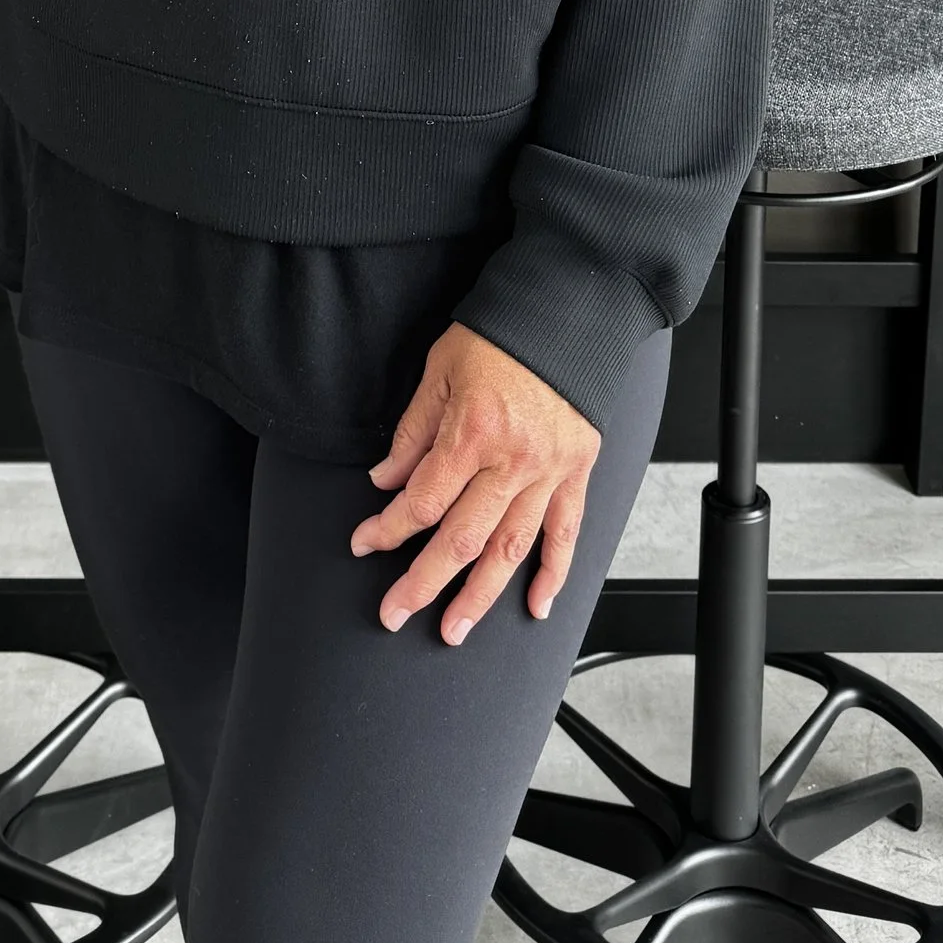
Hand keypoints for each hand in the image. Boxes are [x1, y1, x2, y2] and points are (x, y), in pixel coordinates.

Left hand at [350, 322, 601, 643]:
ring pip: (510, 550)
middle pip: (461, 540)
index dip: (388, 528)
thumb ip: (414, 431)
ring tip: (454, 629)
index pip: (422, 502)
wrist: (567, 312)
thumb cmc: (500, 334)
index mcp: (473, 434)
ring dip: (480, 596)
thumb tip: (386, 480)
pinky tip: (536, 606)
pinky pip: (566, 533)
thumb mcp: (441, 370)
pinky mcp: (577, 472)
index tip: (364, 541)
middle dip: (422, 583)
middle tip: (394, 613)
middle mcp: (512, 463)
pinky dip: (553, 574)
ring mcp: (549, 472)